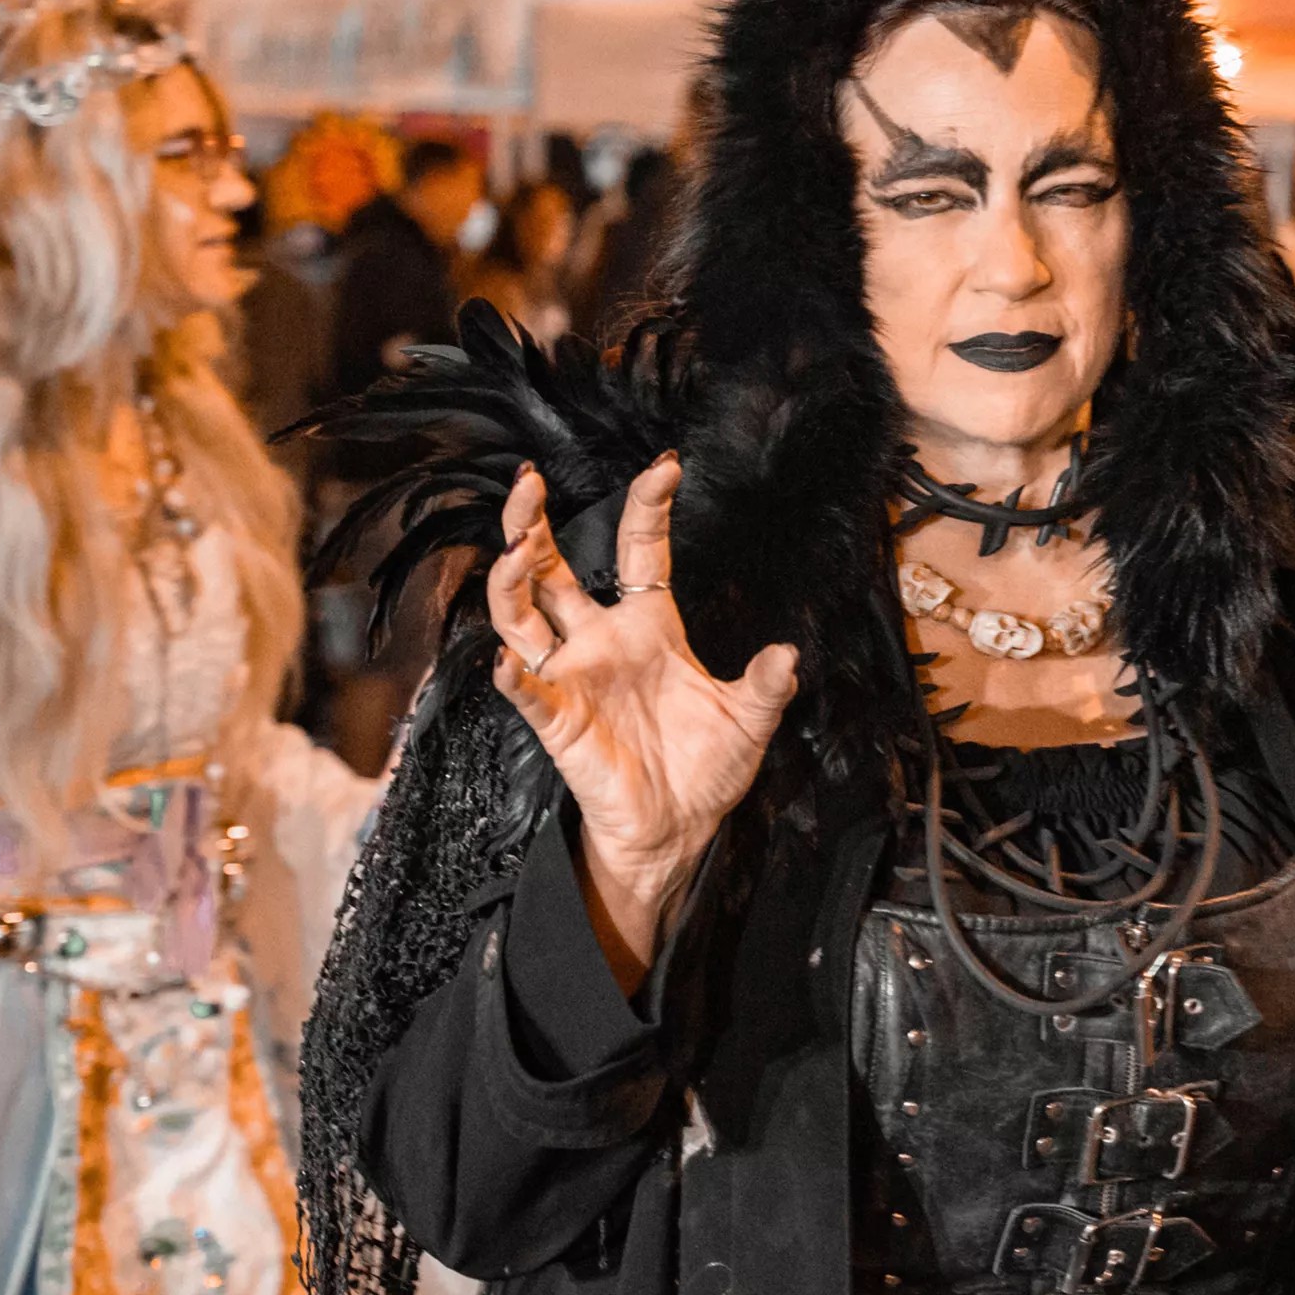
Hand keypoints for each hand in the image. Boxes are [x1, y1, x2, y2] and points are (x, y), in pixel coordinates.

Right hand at [488, 458, 797, 976]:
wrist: (679, 828)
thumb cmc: (707, 768)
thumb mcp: (749, 720)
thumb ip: (766, 685)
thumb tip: (787, 654)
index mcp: (650, 626)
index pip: (639, 551)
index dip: (647, 507)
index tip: (664, 467)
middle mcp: (601, 641)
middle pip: (551, 569)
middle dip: (533, 523)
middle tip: (530, 480)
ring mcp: (573, 678)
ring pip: (520, 615)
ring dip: (512, 581)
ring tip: (517, 549)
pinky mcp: (556, 720)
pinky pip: (525, 691)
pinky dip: (513, 676)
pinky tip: (507, 660)